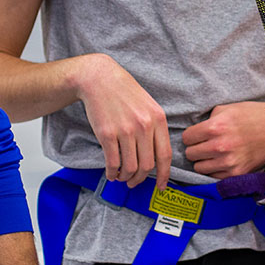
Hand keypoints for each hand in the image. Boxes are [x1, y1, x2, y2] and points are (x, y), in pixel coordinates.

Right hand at [76, 54, 171, 190]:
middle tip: (134, 182)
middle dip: (140, 179)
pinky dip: (112, 173)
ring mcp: (125, 130)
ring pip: (130, 167)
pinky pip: (112, 162)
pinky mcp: (107, 134)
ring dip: (125, 178)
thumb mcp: (148, 105)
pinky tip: (111, 173)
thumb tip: (157, 157)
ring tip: (121, 177)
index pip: (165, 155)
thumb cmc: (124, 92)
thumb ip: (155, 128)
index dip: (163, 175)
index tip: (160, 186)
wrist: (99, 78)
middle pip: (147, 165)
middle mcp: (144, 126)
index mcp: (158, 119)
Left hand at [181, 101, 264, 177]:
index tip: (197, 135)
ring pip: (199, 168)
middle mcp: (220, 147)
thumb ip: (209, 119)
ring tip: (214, 153)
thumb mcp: (227, 109)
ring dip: (204, 161)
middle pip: (190, 154)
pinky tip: (223, 160)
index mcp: (215, 127)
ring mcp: (228, 162)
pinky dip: (216, 170)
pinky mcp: (237, 173)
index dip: (191, 135)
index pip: (187, 138)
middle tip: (205, 144)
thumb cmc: (254, 116)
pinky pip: (214, 176)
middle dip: (196, 148)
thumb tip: (196, 130)